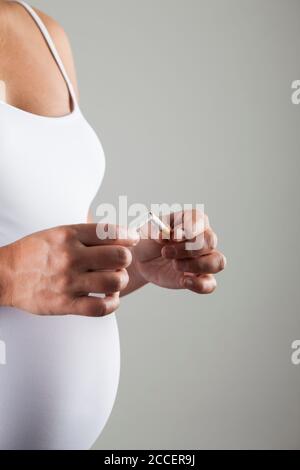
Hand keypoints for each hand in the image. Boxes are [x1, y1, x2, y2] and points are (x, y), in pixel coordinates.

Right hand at [0, 224, 138, 315]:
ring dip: (120, 281)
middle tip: (120, 262)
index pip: (111, 231)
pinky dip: (112, 303)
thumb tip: (118, 232)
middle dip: (125, 259)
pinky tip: (110, 298)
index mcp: (69, 235)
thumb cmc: (34, 253)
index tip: (132, 239)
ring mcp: (69, 281)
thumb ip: (86, 233)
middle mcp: (71, 256)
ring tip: (114, 281)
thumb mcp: (58, 232)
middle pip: (120, 256)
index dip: (129, 235)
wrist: (6, 275)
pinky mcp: (66, 304)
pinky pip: (101, 307)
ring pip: (115, 281)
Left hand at [133, 210, 225, 293]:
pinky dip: (200, 284)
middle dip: (187, 249)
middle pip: (209, 242)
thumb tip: (164, 235)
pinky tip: (184, 281)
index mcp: (191, 220)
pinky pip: (210, 283)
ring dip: (196, 265)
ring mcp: (204, 259)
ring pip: (217, 262)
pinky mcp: (199, 277)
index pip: (200, 220)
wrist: (143, 259)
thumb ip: (155, 231)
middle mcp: (202, 238)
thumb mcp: (147, 232)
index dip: (191, 227)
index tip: (175, 235)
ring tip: (175, 265)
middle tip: (165, 252)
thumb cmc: (148, 240)